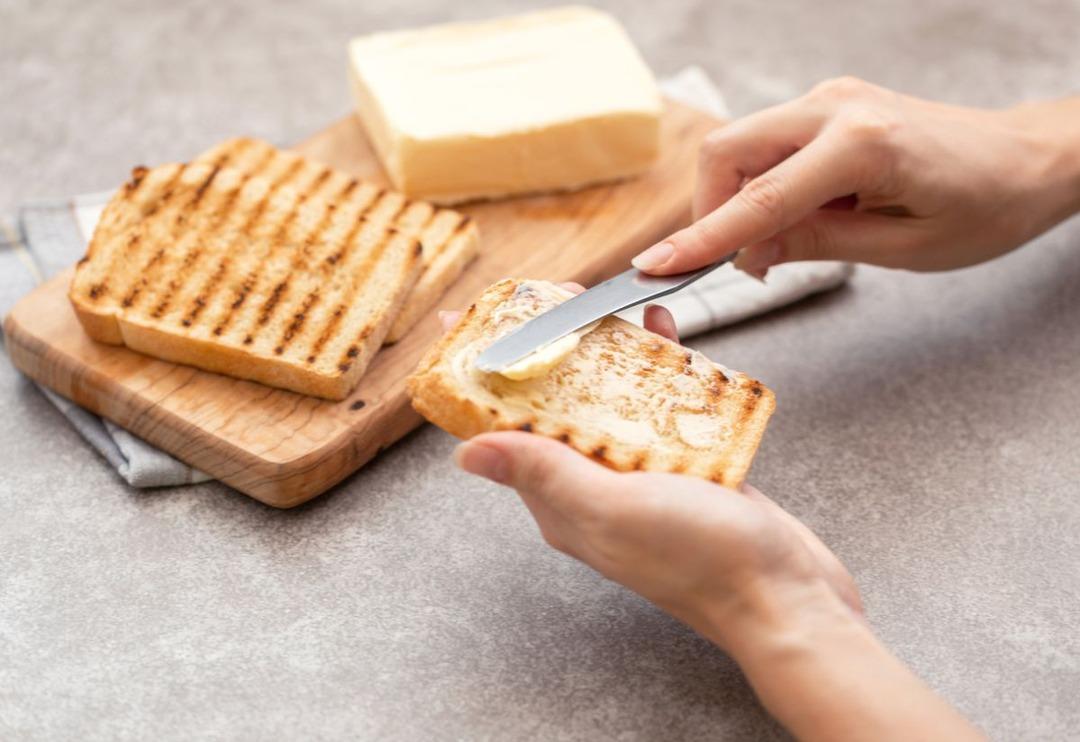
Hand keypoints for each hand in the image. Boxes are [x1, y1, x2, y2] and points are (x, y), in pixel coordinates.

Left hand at [441, 295, 859, 653]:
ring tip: (610, 305)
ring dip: (607, 352)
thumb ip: (544, 473)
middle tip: (554, 296)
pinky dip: (659, 369)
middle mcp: (593, 490)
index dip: (483, 376)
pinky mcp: (685, 468)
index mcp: (562, 503)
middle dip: (548, 349)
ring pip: (609, 401)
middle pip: (554, 407)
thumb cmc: (702, 561)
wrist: (788, 598)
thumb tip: (466, 454)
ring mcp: (640, 478)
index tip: (466, 324)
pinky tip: (665, 335)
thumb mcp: (612, 509)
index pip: (504, 431)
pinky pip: (659, 407)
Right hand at [632, 78, 1079, 277]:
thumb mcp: (903, 249)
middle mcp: (837, 106)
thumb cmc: (985, 205)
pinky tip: (800, 218)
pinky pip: (769, 146)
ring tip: (779, 246)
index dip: (702, 239)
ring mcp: (831, 99)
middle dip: (710, 210)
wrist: (1030, 160)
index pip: (758, 199)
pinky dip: (763, 187)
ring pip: (741, 146)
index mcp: (863, 143)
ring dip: (738, 200)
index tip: (657, 266)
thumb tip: (750, 253)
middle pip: (728, 151)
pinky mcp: (830, 107)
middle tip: (738, 263)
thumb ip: (817, 244)